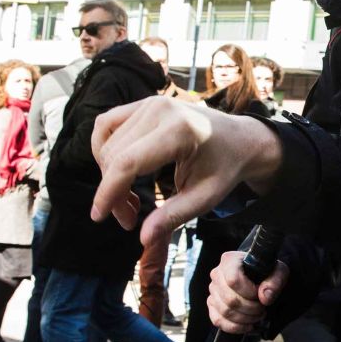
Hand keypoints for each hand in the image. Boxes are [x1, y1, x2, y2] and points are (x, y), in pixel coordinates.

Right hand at [90, 96, 282, 247]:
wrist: (241, 139)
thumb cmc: (225, 168)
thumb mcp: (206, 197)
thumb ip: (174, 217)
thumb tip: (143, 239)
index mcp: (180, 130)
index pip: (127, 163)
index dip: (108, 192)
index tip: (99, 217)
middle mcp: (161, 110)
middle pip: (114, 155)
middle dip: (113, 191)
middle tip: (130, 217)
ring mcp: (150, 102)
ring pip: (105, 142)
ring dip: (107, 174)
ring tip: (128, 197)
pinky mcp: (144, 103)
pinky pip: (106, 125)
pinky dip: (105, 151)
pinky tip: (119, 172)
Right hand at [208, 250, 288, 333]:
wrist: (260, 277)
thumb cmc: (267, 272)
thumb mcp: (278, 272)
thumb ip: (275, 282)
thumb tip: (265, 298)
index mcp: (230, 260)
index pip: (233, 280)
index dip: (249, 292)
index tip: (260, 295)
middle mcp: (217, 274)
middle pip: (230, 299)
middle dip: (250, 309)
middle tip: (262, 309)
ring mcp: (213, 290)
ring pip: (225, 312)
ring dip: (245, 318)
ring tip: (258, 315)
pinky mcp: (212, 305)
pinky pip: (218, 321)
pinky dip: (235, 327)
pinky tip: (248, 325)